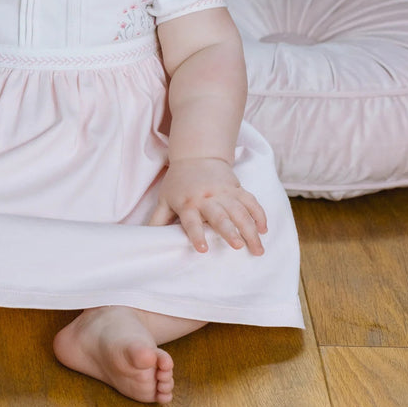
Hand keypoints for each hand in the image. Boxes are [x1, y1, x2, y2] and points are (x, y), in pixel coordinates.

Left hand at [148, 158, 266, 255]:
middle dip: (229, 230)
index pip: (191, 221)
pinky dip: (259, 214)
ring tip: (257, 249)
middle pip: (220, 216)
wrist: (196, 156)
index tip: (202, 249)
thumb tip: (143, 239)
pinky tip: (264, 229)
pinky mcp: (237, 188)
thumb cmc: (178, 183)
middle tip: (238, 246)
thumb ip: (157, 221)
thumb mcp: (164, 199)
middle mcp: (207, 198)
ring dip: (250, 230)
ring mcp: (224, 193)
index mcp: (187, 203)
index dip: (196, 234)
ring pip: (240, 211)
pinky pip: (251, 201)